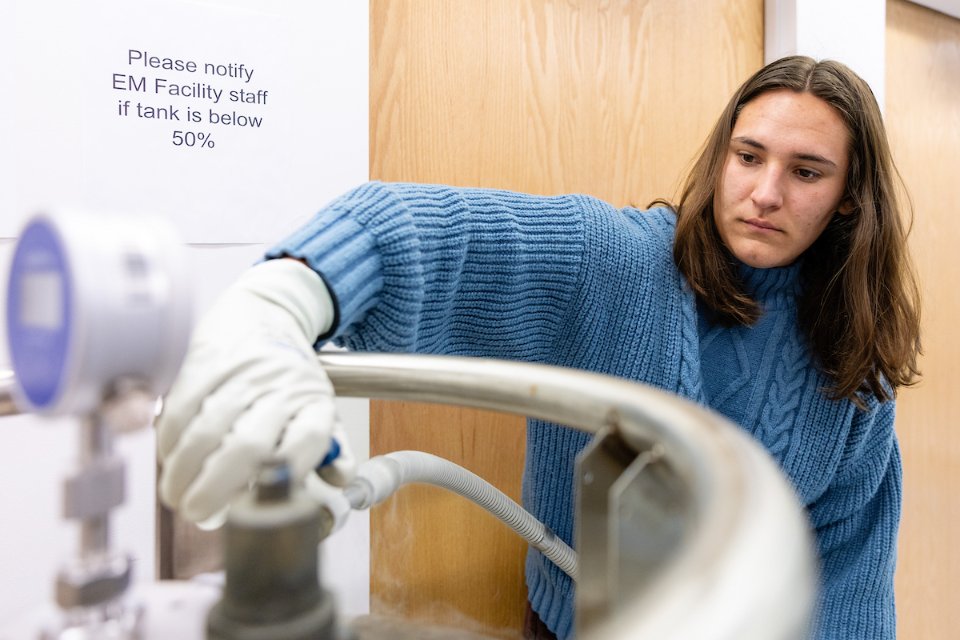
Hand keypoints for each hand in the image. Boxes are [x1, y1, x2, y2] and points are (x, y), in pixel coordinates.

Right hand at [155, 259, 354, 523]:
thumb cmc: (291, 377)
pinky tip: (171, 462)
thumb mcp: (321, 408)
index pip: (309, 441)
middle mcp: (279, 388)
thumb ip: (331, 450)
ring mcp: (240, 376)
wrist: (264, 314)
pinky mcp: (204, 366)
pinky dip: (169, 445)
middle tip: (200, 513)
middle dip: (218, 489)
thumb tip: (338, 481)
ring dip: (184, 474)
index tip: (263, 503)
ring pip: (207, 433)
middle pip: (249, 446)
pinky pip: (179, 412)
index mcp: (313, 402)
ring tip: (178, 497)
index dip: (287, 477)